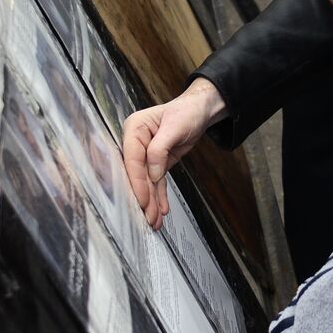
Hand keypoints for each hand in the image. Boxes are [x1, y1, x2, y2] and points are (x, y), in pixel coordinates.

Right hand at [121, 77, 227, 229]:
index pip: (132, 159)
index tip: (143, 199)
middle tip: (148, 217)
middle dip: (144, 197)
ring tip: (154, 220)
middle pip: (137, 174)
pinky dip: (159, 196)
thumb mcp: (175, 127)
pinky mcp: (157, 163)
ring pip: (147, 182)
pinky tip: (161, 209)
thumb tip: (151, 173)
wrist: (199, 111)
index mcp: (134, 128)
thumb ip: (160, 150)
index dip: (136, 181)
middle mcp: (136, 142)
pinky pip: (156, 182)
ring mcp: (145, 154)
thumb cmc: (186, 112)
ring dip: (151, 202)